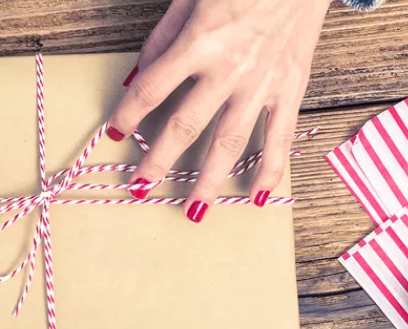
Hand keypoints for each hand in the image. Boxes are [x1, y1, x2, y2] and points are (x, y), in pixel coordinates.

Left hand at [106, 0, 329, 221]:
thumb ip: (162, 39)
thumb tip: (138, 78)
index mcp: (200, 42)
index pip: (153, 88)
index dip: (130, 113)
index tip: (115, 132)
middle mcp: (230, 68)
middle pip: (187, 125)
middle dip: (160, 161)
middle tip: (140, 187)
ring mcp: (263, 83)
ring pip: (231, 142)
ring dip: (210, 180)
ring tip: (193, 210)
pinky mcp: (292, 87)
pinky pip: (280, 136)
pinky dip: (271, 169)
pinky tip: (259, 197)